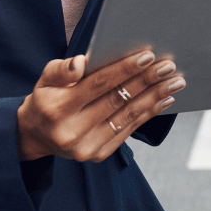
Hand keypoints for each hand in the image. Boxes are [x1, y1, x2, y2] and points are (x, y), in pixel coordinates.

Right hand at [16, 48, 184, 161]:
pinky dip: (149, 113)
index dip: (124, 69)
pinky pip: (129, 130)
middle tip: (169, 66)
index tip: (148, 56)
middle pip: (118, 100)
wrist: (36, 136)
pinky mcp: (99, 155)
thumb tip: (81, 63)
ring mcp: (86, 147)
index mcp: (57, 108)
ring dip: (155, 97)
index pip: (98, 85)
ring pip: (128, 116)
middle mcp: (72, 131)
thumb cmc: (46, 100)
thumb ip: (61, 69)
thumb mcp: (44, 80)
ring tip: (175, 82)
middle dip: (147, 81)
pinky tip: (164, 99)